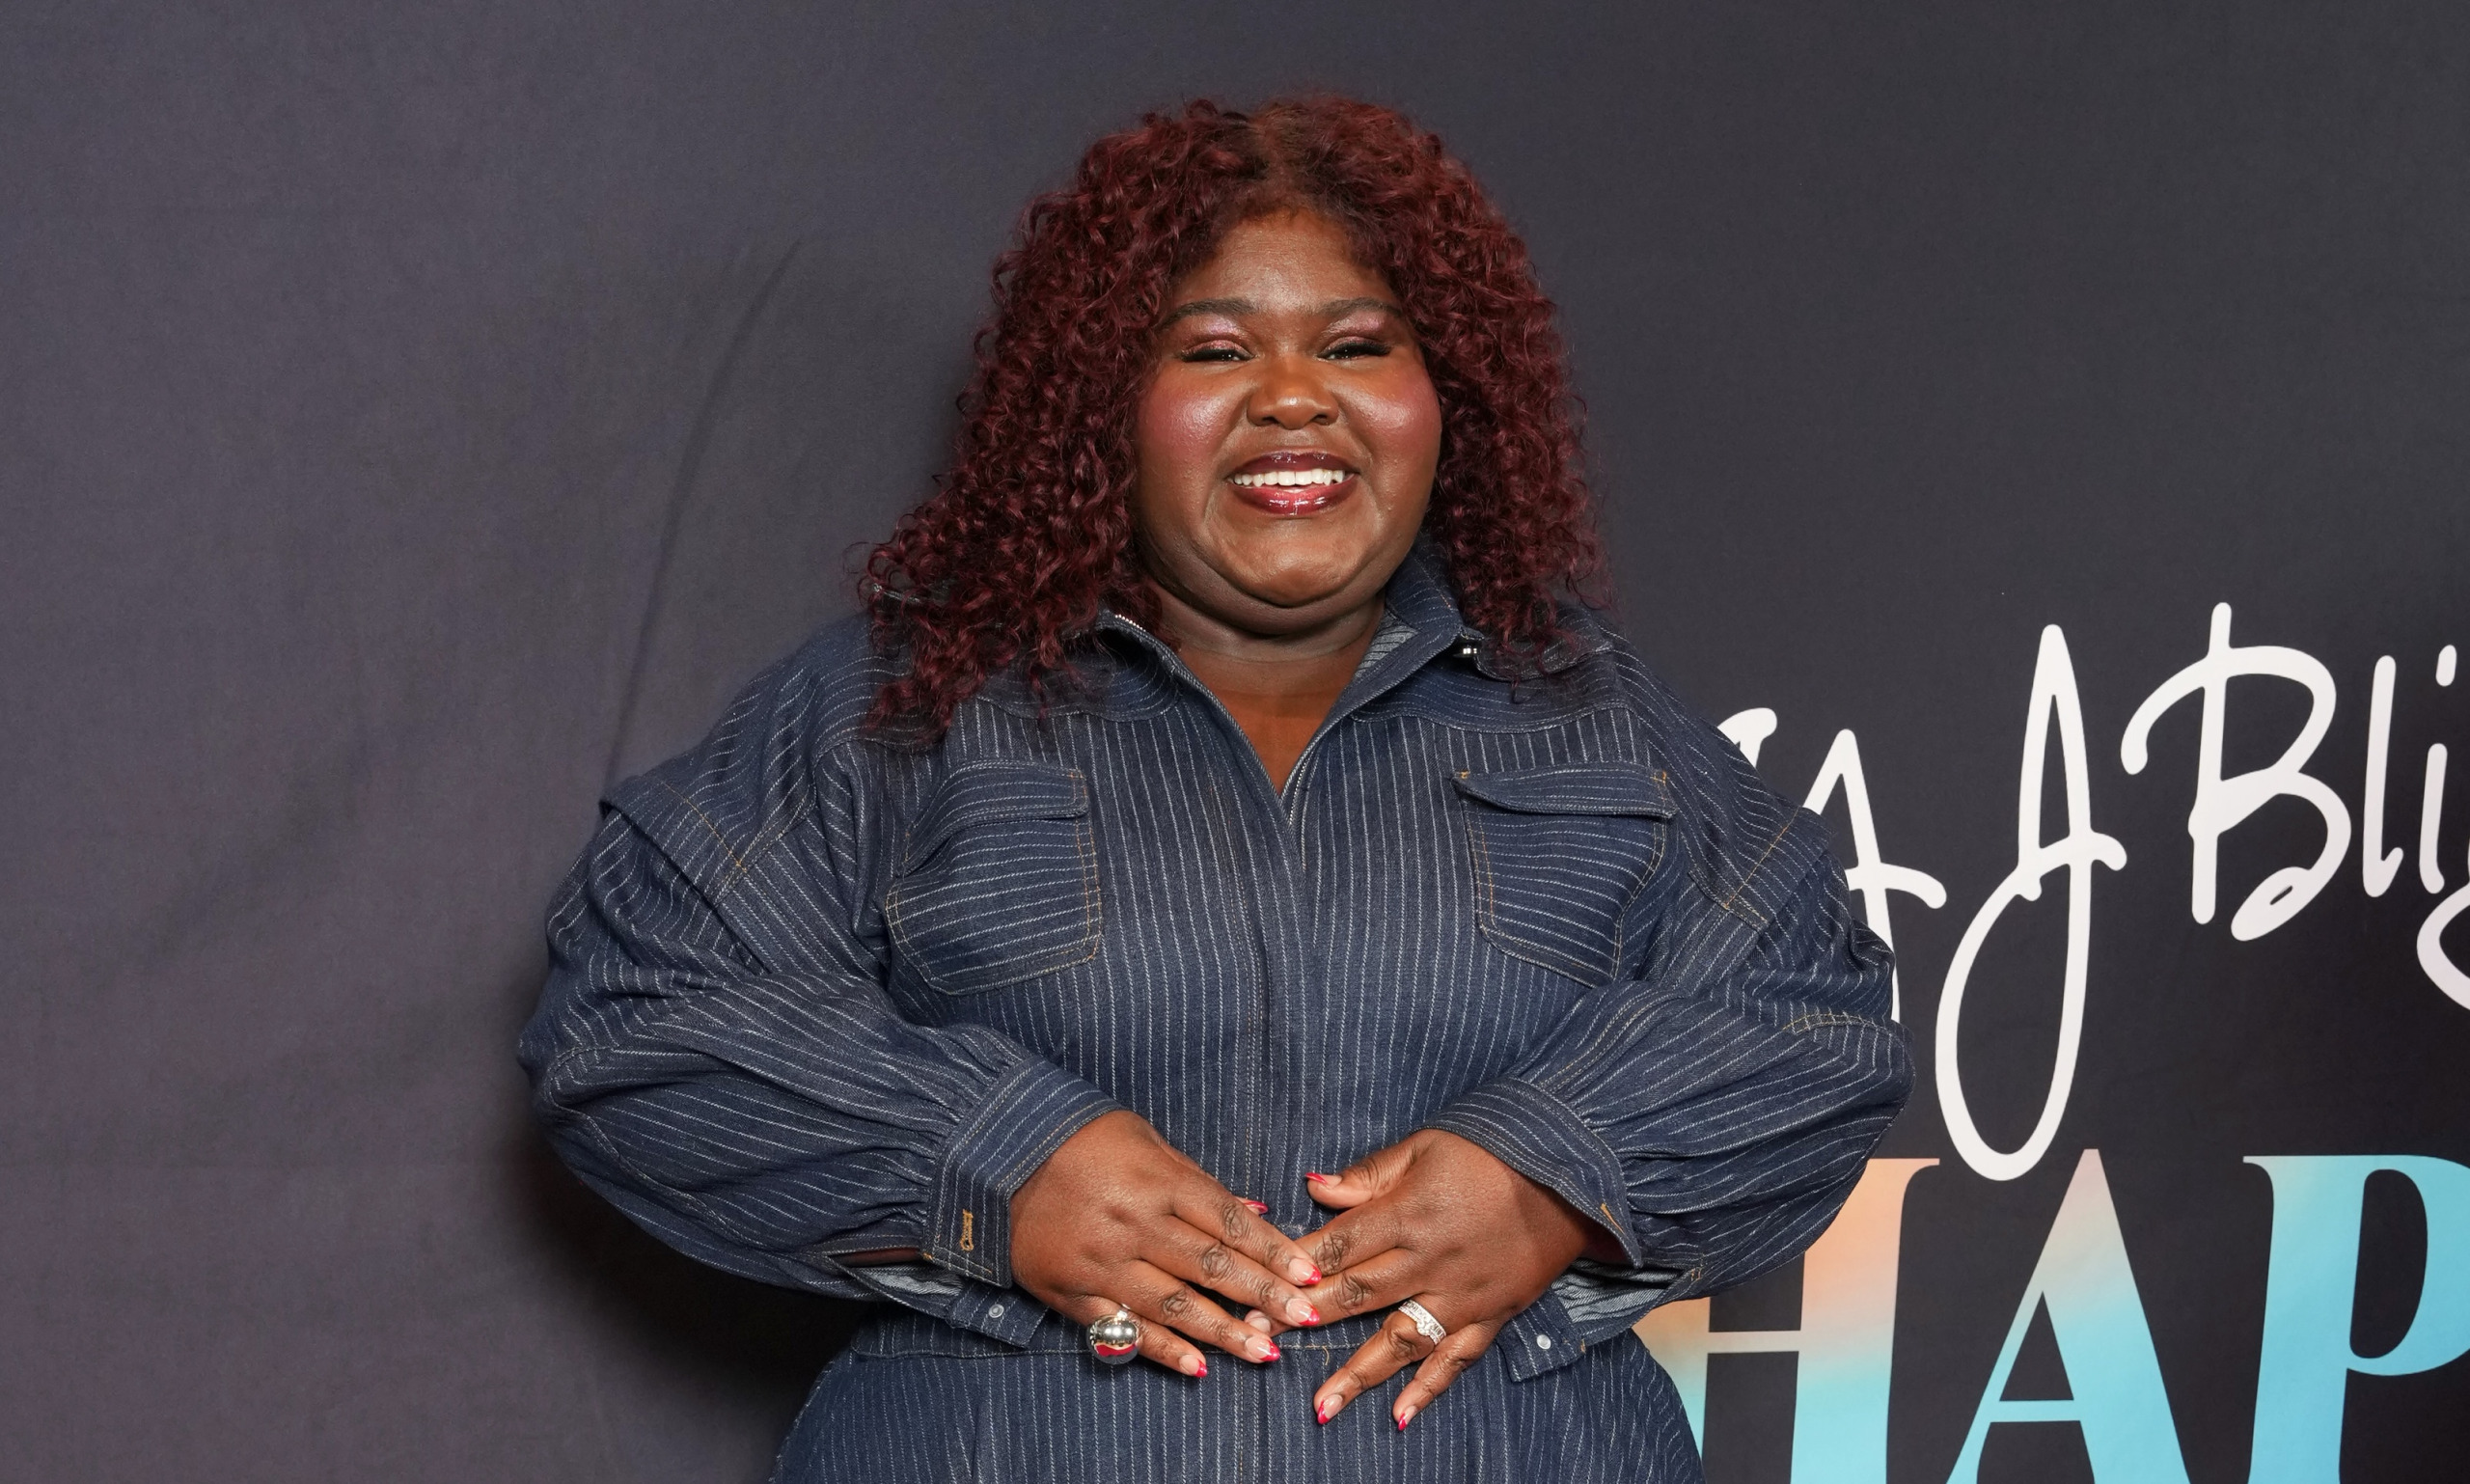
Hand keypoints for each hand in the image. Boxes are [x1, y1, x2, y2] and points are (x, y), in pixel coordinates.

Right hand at [1010, 1110, 1326, 1376]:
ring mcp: (1102, 1260)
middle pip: (1211, 1265)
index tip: (1309, 1274)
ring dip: (1223, 1331)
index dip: (1273, 1251)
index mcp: (1157, 1180)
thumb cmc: (1084, 1140)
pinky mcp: (1072, 1289)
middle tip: (1305, 1318)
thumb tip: (1255, 1214)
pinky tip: (1198, 1366)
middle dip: (1264, 1295)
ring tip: (1264, 1353)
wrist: (1000, 1154)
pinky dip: (1162, 1348)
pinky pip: (1124, 1325)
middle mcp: (1134, 1223)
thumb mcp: (1146, 1140)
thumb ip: (1198, 1181)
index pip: (1229, 1221)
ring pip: (1173, 1303)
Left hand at [1289, 1130, 1616, 1428]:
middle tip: (1262, 1339)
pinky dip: (1429, 1388)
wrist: (1567, 1173)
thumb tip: (1313, 1186)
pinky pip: (1457, 1357)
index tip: (1258, 1288)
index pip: (1339, 1246)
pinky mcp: (1492, 1313)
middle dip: (1307, 1318)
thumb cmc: (1489, 1151)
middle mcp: (1431, 1260)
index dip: (1295, 1269)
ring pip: (1402, 1339)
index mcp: (1409, 1212)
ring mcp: (1462, 1293)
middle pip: (1358, 1295)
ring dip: (1359, 1374)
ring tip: (1321, 1406)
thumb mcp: (1424, 1146)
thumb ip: (1368, 1174)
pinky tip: (1400, 1415)